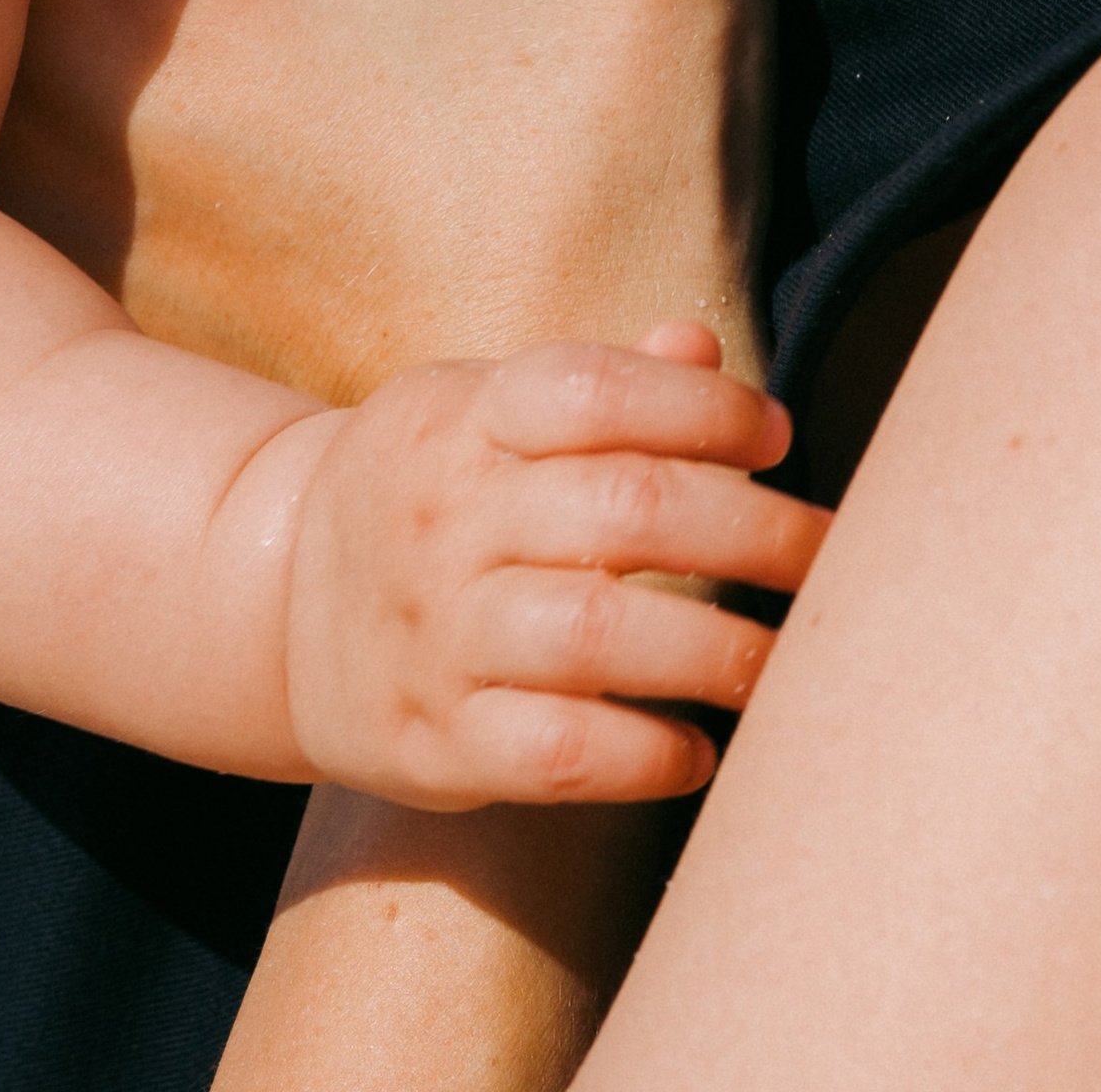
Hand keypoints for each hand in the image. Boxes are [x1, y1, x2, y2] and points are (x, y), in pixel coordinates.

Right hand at [278, 328, 824, 807]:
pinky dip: (645, 753)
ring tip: (785, 662)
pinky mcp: (436, 743)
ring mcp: (436, 634)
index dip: (704, 408)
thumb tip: (705, 346)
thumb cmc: (430, 492)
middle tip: (828, 555)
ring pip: (601, 635)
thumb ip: (596, 383)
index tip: (777, 435)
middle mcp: (444, 519)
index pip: (596, 391)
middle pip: (626, 510)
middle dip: (755, 530)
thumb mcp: (481, 410)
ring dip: (720, 651)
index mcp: (461, 418)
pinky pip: (560, 754)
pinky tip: (697, 749)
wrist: (271, 603)